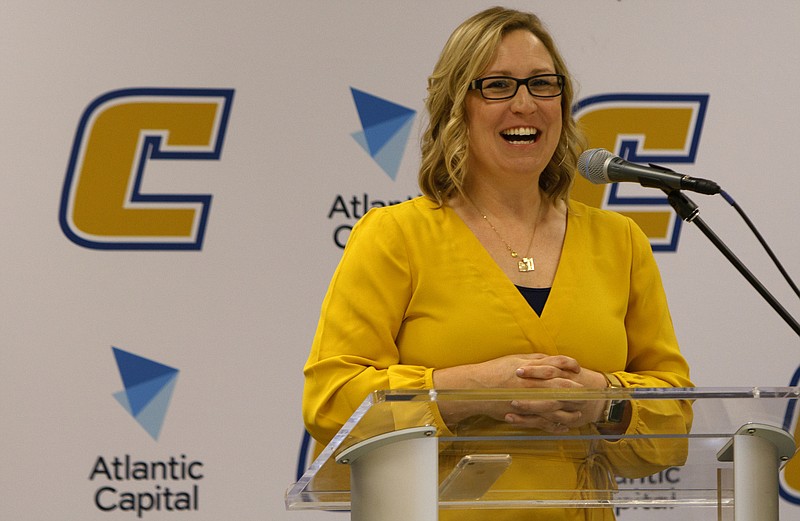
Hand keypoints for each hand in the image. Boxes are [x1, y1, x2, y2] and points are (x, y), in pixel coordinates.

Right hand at [433, 353, 608, 430]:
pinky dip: (554, 425)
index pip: (557, 370)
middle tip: (588, 395)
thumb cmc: (494, 372)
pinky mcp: (522, 415)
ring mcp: (528, 403)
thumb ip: (535, 361)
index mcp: (531, 371)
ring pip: (555, 409)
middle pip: (561, 390)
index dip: (571, 371)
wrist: (474, 389)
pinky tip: (563, 425)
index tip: (579, 372)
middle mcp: (532, 387)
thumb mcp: (515, 360)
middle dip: (576, 393)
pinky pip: (543, 423)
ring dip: (569, 411)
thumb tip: (552, 360)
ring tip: (578, 412)